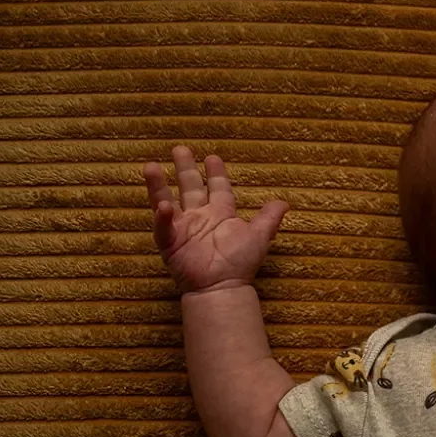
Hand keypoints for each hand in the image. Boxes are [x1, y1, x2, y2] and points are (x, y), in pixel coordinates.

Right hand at [143, 146, 289, 292]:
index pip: (218, 188)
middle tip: (179, 148)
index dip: (215, 172)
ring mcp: (183, 229)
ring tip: (151, 166)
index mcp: (220, 214)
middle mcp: (200, 218)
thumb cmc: (240, 264)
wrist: (223, 288)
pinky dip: (162, 218)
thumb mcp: (259, 237)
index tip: (212, 157)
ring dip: (159, 185)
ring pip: (167, 202)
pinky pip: (163, 228)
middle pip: (190, 187)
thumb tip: (284, 202)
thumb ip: (269, 219)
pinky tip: (162, 206)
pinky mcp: (171, 243)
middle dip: (185, 168)